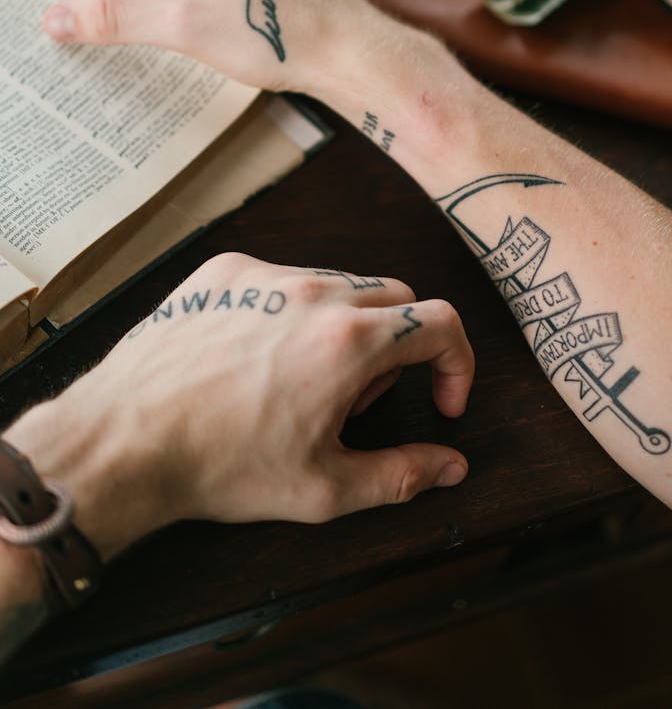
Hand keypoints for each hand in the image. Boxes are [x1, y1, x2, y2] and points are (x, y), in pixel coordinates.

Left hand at [5, 253, 472, 559]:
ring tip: (300, 384)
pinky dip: (291, 312)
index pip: (441, 322)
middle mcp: (315, 293)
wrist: (125, 440)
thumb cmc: (222, 468)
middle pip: (396, 298)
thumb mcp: (324, 489)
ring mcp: (266, 274)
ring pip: (339, 285)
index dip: (456, 363)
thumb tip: (451, 465)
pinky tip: (256, 358)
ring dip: (345, 329)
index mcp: (350, 342)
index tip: (440, 400)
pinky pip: (283, 278)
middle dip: (399, 348)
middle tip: (356, 402)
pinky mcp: (224, 270)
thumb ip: (403, 474)